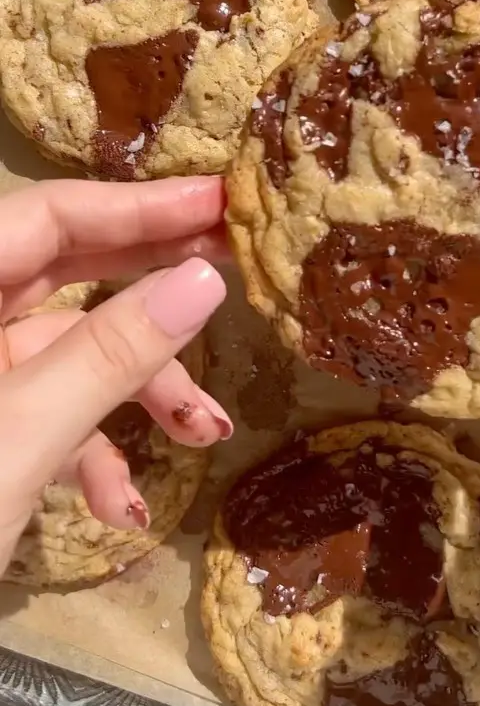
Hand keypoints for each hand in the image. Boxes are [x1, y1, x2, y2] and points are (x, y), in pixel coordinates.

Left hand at [0, 176, 228, 576]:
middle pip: (60, 273)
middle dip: (148, 286)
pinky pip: (43, 413)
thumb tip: (202, 279)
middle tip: (232, 271)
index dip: (138, 205)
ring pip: (64, 354)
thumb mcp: (18, 439)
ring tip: (203, 433)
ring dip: (137, 390)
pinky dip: (89, 450)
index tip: (220, 198)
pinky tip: (120, 507)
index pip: (46, 217)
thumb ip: (110, 355)